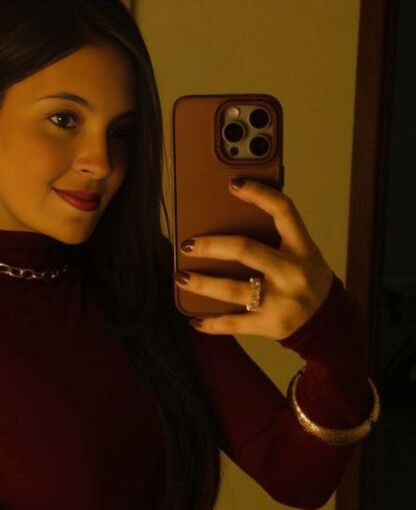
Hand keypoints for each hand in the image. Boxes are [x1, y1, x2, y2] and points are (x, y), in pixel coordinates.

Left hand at [175, 178, 334, 338]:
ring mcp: (281, 301)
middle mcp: (292, 272)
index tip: (233, 184)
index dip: (259, 194)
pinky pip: (234, 323)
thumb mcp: (302, 252)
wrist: (326, 319)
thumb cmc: (306, 278)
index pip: (283, 211)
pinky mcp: (270, 325)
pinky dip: (212, 323)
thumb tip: (229, 219)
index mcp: (301, 247)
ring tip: (182, 277)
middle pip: (245, 250)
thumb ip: (275, 237)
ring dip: (202, 284)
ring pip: (233, 290)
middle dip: (211, 246)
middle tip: (188, 245)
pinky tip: (195, 319)